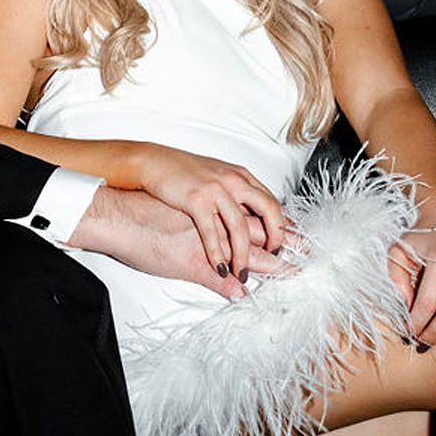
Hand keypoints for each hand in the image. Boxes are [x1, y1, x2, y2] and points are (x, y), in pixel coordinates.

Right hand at [72, 185, 283, 300]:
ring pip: (240, 228)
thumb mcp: (217, 177)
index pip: (272, 203)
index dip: (280, 227)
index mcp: (241, 177)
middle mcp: (234, 181)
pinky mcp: (196, 200)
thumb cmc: (182, 173)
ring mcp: (216, 190)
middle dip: (275, 239)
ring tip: (242, 273)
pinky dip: (217, 253)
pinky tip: (219, 267)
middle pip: (268, 211)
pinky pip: (212, 232)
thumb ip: (236, 194)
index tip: (283, 246)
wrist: (152, 161)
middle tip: (275, 260)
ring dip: (243, 256)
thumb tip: (250, 213)